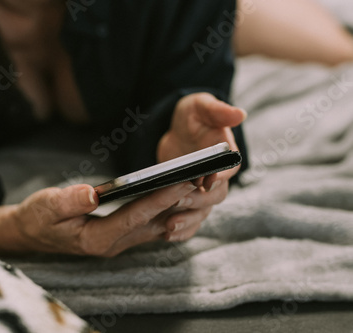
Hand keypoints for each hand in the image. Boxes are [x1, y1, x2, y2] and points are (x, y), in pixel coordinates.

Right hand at [5, 182, 196, 256]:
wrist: (31, 233)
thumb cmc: (38, 218)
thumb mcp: (45, 207)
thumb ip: (68, 201)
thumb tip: (92, 194)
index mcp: (95, 239)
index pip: (134, 217)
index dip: (159, 199)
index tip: (182, 181)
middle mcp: (112, 245)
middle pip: (152, 222)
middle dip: (177, 200)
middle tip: (202, 178)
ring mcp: (119, 242)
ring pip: (156, 225)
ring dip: (177, 206)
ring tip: (198, 181)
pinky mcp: (121, 235)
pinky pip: (151, 225)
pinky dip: (166, 210)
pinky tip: (180, 194)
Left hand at [157, 93, 245, 240]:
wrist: (180, 132)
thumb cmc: (194, 116)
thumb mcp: (201, 107)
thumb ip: (217, 110)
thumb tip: (239, 113)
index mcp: (227, 157)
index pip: (228, 171)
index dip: (218, 177)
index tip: (206, 181)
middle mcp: (219, 179)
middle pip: (214, 196)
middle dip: (197, 200)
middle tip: (177, 200)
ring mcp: (205, 194)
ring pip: (202, 213)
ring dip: (188, 221)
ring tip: (168, 226)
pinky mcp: (190, 202)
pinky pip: (190, 221)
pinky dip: (181, 230)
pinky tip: (165, 235)